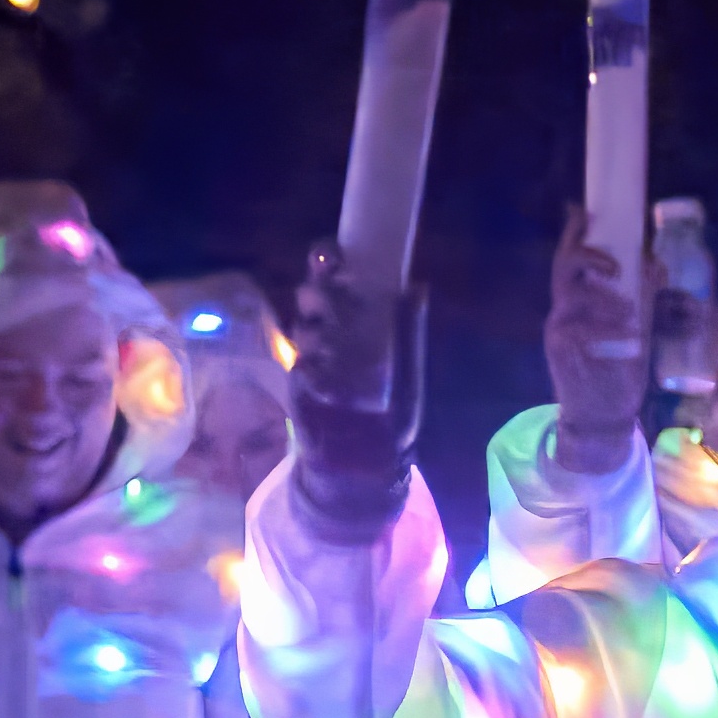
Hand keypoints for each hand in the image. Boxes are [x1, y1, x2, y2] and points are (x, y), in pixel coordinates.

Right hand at [285, 248, 422, 541]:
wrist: (369, 465)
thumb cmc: (392, 414)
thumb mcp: (408, 372)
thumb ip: (410, 332)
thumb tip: (417, 285)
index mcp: (356, 323)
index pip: (337, 281)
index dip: (331, 262)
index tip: (333, 252)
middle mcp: (330, 335)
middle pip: (314, 298)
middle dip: (318, 288)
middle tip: (324, 282)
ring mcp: (311, 360)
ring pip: (305, 329)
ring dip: (315, 323)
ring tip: (325, 325)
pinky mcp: (300, 388)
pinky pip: (301, 369)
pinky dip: (312, 365)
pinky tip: (321, 367)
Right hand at [544, 207, 649, 479]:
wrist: (602, 415)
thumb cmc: (618, 369)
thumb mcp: (636, 327)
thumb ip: (642, 298)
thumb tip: (656, 265)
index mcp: (578, 299)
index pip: (570, 258)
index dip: (574, 232)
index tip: (583, 210)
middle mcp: (563, 309)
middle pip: (563, 267)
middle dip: (589, 256)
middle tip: (617, 266)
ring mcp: (559, 329)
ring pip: (572, 297)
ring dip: (606, 300)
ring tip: (631, 316)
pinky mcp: (560, 352)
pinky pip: (579, 330)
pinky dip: (605, 329)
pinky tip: (626, 337)